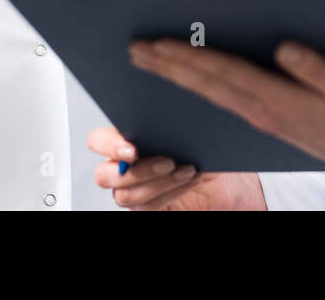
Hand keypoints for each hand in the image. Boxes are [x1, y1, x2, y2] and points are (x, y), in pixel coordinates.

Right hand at [87, 126, 266, 209]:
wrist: (225, 181)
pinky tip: (189, 179)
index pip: (99, 141)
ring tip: (186, 169)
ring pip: (125, 195)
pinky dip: (170, 193)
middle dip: (137, 170)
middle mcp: (123, 168)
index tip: (133, 148)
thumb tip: (167, 116)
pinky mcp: (147, 209)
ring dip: (159, 183)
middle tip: (168, 162)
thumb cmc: (206, 150)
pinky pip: (146, 207)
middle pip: (103, 175)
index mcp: (126, 139)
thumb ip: (172, 121)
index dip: (109, 144)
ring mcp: (133, 191)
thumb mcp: (194, 130)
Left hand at [128, 38, 324, 205]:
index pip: (220, 73)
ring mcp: (259, 120)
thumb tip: (284, 47)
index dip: (186, 57)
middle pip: (204, 84)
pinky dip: (198, 87)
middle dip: (166, 66)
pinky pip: (221, 101)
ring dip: (176, 76)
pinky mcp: (264, 123)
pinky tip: (188, 81)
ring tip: (149, 61)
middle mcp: (261, 111)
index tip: (157, 44)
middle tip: (135, 50)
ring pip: (208, 94)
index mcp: (276, 100)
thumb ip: (314, 68)